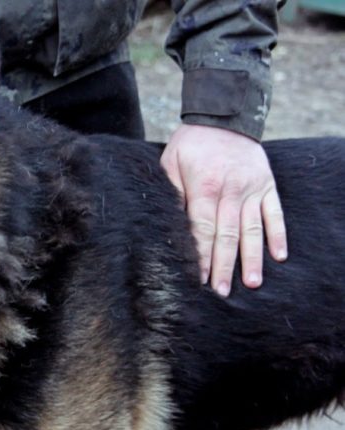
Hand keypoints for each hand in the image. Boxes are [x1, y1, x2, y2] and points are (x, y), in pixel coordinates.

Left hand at [160, 124, 287, 296]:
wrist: (224, 117)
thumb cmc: (190, 144)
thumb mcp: (170, 163)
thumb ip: (173, 194)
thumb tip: (172, 227)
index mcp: (204, 187)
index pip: (202, 229)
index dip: (202, 255)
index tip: (200, 279)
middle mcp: (231, 191)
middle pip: (227, 235)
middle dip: (224, 265)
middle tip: (222, 291)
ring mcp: (252, 188)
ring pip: (252, 229)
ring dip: (252, 257)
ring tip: (251, 283)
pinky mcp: (267, 185)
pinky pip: (274, 213)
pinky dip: (278, 235)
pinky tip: (278, 257)